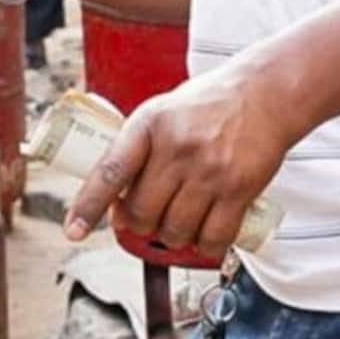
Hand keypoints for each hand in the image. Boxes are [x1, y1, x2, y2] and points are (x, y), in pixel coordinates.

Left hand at [65, 63, 295, 256]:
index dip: (88, 206)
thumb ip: (139, 149)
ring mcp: (209, 169)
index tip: (73, 230)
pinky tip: (205, 234)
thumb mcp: (163, 112)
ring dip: (171, 237)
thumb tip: (115, 201)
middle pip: (142, 212)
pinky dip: (204, 246)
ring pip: (174, 230)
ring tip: (179, 220)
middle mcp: (177, 147)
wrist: (266, 93)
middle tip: (147, 217)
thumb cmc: (209, 104)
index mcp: (149, 124)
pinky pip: (213, 238)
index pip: (110, 171)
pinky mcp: (239, 188)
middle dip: (139, 224)